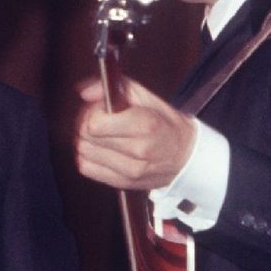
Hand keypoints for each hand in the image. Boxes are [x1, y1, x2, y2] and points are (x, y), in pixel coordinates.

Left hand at [75, 78, 195, 189]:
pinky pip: (87, 168)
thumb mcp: (145, 96)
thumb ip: (113, 87)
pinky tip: (100, 149)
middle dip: (86, 124)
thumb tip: (84, 92)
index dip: (92, 112)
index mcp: (145, 124)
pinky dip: (88, 157)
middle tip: (98, 119)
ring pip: (84, 153)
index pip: (96, 124)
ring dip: (86, 140)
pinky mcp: (123, 183)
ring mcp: (131, 171)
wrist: (186, 156)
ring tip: (100, 134)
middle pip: (87, 137)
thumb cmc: (164, 123)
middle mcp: (138, 150)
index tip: (102, 109)